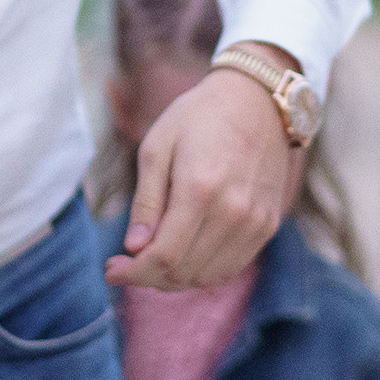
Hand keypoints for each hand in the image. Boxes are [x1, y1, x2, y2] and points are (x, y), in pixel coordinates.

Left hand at [105, 45, 297, 291]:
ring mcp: (256, 221)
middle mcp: (234, 211)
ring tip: (151, 258)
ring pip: (209, 276)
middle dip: (149, 277)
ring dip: (175, 278)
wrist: (256, 101)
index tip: (111, 270)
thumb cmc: (197, 118)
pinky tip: (182, 253)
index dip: (134, 273)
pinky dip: (203, 270)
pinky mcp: (269, 224)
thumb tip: (134, 248)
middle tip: (126, 264)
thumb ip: (146, 201)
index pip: (165, 256)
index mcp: (200, 189)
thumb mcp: (156, 148)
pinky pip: (232, 265)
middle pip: (186, 272)